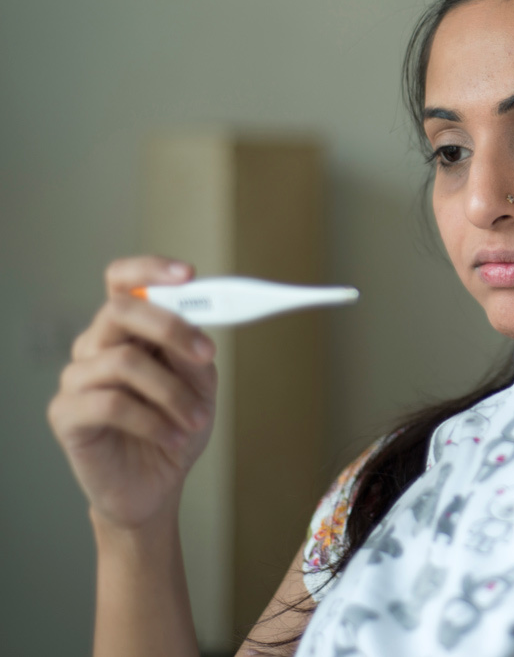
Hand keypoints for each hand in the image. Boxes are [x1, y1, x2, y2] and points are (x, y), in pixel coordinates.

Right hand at [48, 257, 218, 529]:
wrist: (157, 486)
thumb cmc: (175, 428)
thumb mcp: (199, 384)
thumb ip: (192, 350)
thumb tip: (194, 320)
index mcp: (127, 330)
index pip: (123, 280)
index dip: (150, 269)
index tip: (189, 274)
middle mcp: (96, 346)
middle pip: (121, 309)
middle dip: (171, 327)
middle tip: (205, 353)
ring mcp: (77, 378)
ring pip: (124, 361)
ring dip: (173, 391)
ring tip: (198, 420)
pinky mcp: (66, 414)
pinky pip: (111, 403)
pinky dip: (154, 421)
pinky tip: (174, 439)